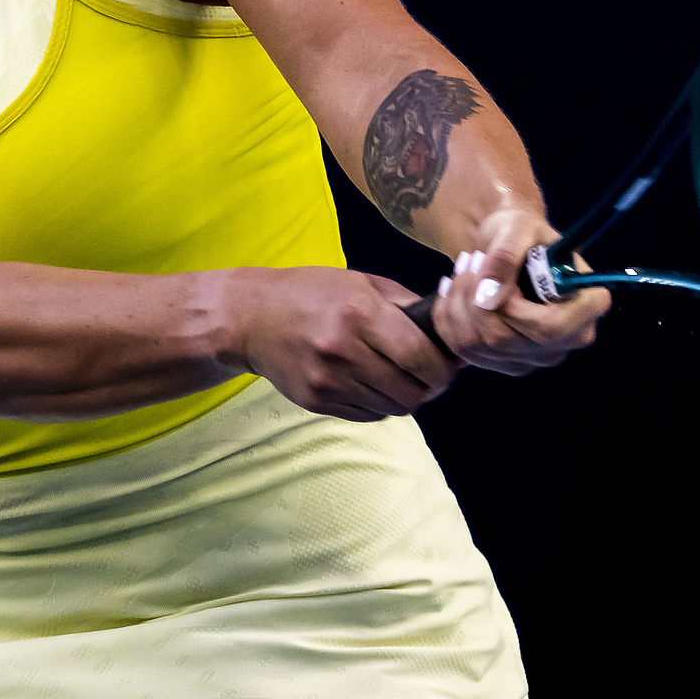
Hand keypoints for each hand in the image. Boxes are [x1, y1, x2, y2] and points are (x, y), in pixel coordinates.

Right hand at [220, 266, 456, 421]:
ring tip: (399, 378)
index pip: (420, 357)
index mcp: (360, 314)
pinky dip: (379, 405)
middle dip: (428, 387)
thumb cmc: (310, 293)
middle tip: (429, 376)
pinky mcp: (316, 401)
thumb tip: (446, 326)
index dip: (443, 368)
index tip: (448, 366)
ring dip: (404, 398)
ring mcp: (328, 380)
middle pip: (410, 391)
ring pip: (391, 408)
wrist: (251, 317)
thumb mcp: (360, 282)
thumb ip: (405, 304)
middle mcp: (344, 350)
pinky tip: (372, 385)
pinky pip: (366, 415)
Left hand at [430, 209, 609, 374]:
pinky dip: (448, 315)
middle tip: (471, 258)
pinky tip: (452, 288)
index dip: (516, 309)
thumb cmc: (523, 231)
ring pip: (480, 345)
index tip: (500, 275)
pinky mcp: (506, 362)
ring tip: (463, 266)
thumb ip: (506, 256)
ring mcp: (536, 356)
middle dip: (475, 298)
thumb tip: (487, 298)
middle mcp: (567, 339)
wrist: (507, 246)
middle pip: (508, 340)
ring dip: (458, 302)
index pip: (552, 328)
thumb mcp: (518, 227)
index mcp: (586, 305)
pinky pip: (464, 349)